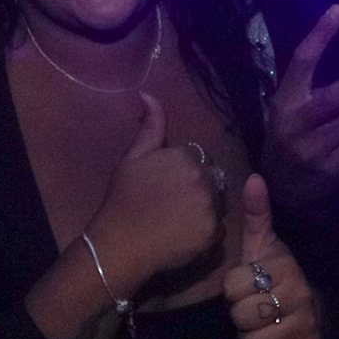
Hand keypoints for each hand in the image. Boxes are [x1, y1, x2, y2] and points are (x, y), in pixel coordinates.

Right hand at [87, 93, 222, 292]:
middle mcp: (204, 180)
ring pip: (215, 202)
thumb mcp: (133, 157)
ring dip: (203, 207)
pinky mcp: (212, 235)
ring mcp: (210, 209)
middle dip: (195, 187)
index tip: (162, 186)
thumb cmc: (123, 198)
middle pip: (209, 179)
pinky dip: (205, 231)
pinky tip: (183, 234)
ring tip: (177, 220)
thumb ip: (150, 126)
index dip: (179, 172)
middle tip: (169, 204)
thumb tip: (149, 94)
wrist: (121, 244)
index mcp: (186, 158)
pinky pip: (217, 228)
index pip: (195, 159)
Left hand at [223, 175, 320, 338]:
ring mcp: (304, 326)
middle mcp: (299, 297)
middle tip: (253, 307)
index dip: (234, 288)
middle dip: (241, 315)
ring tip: (261, 325)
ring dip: (251, 338)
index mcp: (284, 269)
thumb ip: (256, 214)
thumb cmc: (278, 275)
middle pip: (242, 316)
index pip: (234, 286)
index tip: (246, 284)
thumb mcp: (264, 245)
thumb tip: (253, 177)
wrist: (313, 311)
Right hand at [262, 5, 338, 208]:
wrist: (281, 186)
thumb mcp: (290, 106)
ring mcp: (314, 149)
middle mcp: (296, 123)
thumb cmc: (291, 134)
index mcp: (285, 100)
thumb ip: (311, 86)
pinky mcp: (333, 168)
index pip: (302, 61)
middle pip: (336, 97)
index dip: (320, 35)